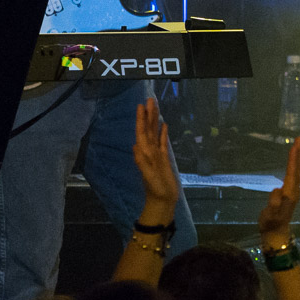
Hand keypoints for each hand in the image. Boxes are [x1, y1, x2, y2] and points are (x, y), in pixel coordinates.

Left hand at [133, 96, 180, 219]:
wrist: (163, 200)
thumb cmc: (155, 189)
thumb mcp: (148, 175)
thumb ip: (142, 162)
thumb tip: (135, 146)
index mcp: (144, 153)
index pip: (142, 132)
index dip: (141, 119)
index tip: (140, 106)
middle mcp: (149, 151)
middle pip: (149, 129)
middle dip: (148, 115)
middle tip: (150, 99)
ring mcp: (157, 154)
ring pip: (155, 133)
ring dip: (155, 120)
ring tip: (155, 107)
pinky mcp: (164, 158)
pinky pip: (163, 142)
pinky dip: (163, 133)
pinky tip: (164, 125)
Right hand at [259, 135, 299, 248]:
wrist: (276, 233)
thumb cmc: (271, 224)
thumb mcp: (270, 215)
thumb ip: (274, 204)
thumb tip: (277, 190)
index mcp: (289, 193)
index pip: (292, 172)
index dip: (293, 159)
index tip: (295, 145)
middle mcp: (294, 190)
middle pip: (297, 168)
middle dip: (299, 153)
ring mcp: (293, 191)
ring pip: (297, 170)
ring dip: (299, 157)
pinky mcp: (290, 192)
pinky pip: (295, 174)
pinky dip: (297, 165)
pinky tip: (298, 160)